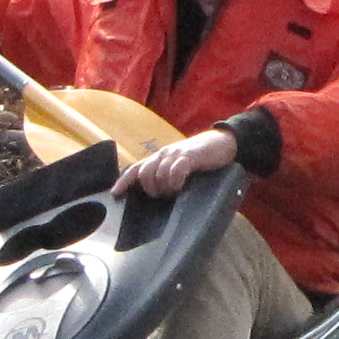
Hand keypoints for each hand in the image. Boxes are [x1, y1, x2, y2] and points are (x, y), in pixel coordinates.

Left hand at [116, 127, 240, 198]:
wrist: (223, 142)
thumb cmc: (200, 158)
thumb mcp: (179, 165)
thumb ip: (166, 174)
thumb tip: (157, 193)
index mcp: (159, 158)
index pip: (136, 169)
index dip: (124, 181)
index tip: (116, 193)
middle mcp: (163, 154)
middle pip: (144, 173)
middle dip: (151, 189)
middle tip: (163, 196)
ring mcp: (175, 154)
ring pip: (158, 174)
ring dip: (164, 188)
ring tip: (175, 192)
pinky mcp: (189, 156)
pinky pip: (175, 170)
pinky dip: (175, 181)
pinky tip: (181, 186)